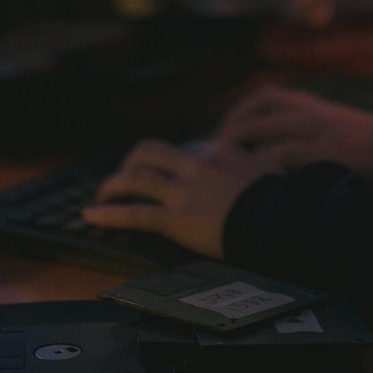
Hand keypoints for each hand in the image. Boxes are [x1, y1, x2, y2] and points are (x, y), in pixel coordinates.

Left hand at [82, 139, 265, 258]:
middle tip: (123, 175)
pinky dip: (109, 214)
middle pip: (149, 152)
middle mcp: (195, 166)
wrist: (281, 222)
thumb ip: (247, 163)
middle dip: (131, 162)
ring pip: (135, 179)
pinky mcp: (176, 218)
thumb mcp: (267, 169)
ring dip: (113, 185)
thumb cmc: (281, 203)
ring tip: (102, 194)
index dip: (169, 162)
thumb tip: (244, 164)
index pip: (184, 150)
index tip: (163, 171)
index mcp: (218, 151)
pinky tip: (92, 215)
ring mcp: (183, 192)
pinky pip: (134, 213)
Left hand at [215, 85, 372, 182]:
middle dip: (230, 138)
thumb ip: (298, 127)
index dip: (236, 115)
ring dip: (244, 156)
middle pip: (254, 118)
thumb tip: (258, 146)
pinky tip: (259, 185)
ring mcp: (317, 131)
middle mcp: (309, 111)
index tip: (222, 134)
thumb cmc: (365, 142)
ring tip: (231, 176)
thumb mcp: (328, 121)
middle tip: (216, 159)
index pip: (261, 99)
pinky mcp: (327, 152)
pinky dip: (268, 170)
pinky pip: (286, 159)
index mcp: (309, 102)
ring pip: (265, 139)